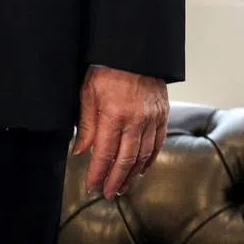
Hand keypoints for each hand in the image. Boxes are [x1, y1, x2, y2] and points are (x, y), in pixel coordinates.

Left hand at [72, 65, 168, 198]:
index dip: (97, 174)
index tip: (92, 187)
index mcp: (114, 114)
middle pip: (125, 160)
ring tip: (123, 186)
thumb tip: (80, 152)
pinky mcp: (162, 113)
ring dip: (133, 174)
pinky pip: (158, 142)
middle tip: (109, 193)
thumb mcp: (89, 92)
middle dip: (115, 180)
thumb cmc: (108, 68)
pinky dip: (150, 159)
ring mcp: (152, 117)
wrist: (135, 49)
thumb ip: (86, 124)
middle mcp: (135, 119)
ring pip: (143, 155)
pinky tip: (142, 168)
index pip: (104, 154)